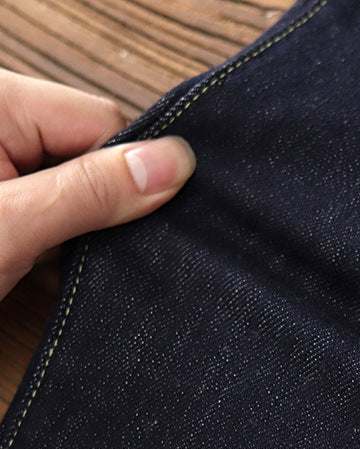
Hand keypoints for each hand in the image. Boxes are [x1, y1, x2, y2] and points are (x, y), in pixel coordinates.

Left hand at [0, 69, 194, 299]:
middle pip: (93, 152)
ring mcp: (1, 160)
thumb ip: (91, 191)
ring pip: (78, 184)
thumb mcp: (12, 224)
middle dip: (110, 206)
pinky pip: (54, 205)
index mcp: (0, 101)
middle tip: (115, 259)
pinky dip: (64, 239)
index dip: (135, 174)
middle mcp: (3, 121)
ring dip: (87, 229)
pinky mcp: (5, 199)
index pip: (104, 123)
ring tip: (81, 271)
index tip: (147, 229)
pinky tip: (58, 271)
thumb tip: (177, 164)